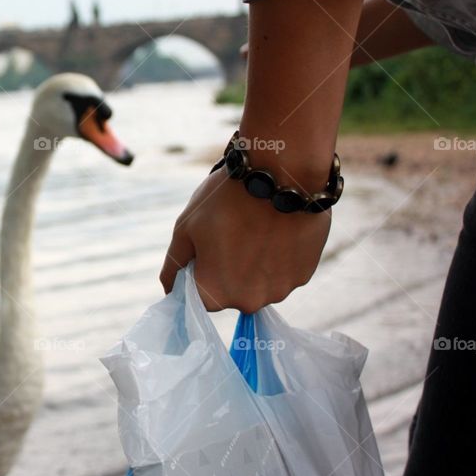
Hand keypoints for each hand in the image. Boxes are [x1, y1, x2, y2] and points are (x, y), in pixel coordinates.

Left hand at [159, 167, 330, 312]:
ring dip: (254, 265)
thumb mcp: (186, 227)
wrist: (284, 174)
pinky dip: (277, 257)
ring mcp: (280, 291)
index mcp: (215, 292)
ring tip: (257, 228)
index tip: (204, 244)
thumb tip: (171, 290)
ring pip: (258, 283)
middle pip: (229, 291)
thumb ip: (175, 264)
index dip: (196, 269)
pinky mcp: (304, 275)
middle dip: (225, 268)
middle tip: (232, 232)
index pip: (196, 296)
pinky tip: (277, 230)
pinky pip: (282, 272)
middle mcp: (249, 301)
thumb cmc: (228, 198)